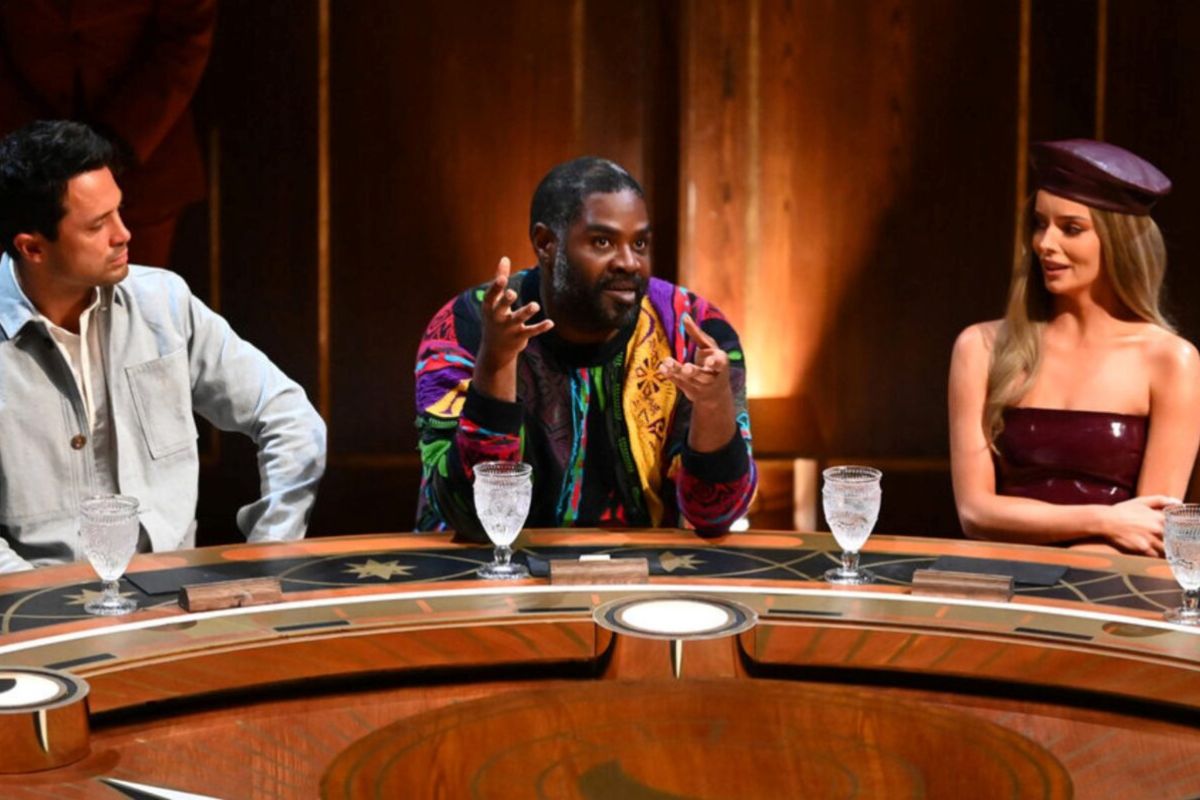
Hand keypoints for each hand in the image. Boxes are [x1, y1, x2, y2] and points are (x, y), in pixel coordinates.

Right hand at [473, 257, 552, 400]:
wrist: (496, 348)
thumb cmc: (495, 317)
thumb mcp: (494, 301)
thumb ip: (499, 279)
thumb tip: (504, 258)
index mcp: (489, 308)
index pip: (490, 297)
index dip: (495, 288)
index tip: (502, 278)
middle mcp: (498, 318)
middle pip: (501, 308)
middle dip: (506, 301)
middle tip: (512, 293)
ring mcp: (509, 329)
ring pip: (518, 320)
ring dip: (526, 312)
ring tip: (535, 305)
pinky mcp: (520, 337)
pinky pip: (531, 331)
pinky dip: (541, 327)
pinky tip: (551, 323)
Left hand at [656, 313, 730, 406]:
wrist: (714, 393)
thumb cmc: (712, 363)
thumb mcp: (709, 348)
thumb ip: (697, 334)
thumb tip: (684, 316)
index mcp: (721, 364)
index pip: (720, 364)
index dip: (715, 363)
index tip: (709, 362)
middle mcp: (712, 377)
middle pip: (702, 375)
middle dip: (694, 372)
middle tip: (687, 368)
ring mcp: (701, 387)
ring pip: (689, 380)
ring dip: (678, 371)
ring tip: (668, 362)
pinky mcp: (690, 391)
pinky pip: (679, 384)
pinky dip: (671, 376)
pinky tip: (663, 368)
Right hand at [1101, 495, 1177, 556]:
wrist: (1106, 521)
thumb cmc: (1123, 510)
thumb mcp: (1141, 501)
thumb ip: (1161, 500)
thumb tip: (1178, 503)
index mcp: (1160, 517)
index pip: (1176, 526)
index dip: (1174, 529)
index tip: (1169, 531)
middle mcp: (1158, 529)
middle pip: (1172, 539)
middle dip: (1168, 540)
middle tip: (1161, 539)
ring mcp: (1151, 540)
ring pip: (1165, 548)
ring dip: (1162, 548)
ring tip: (1155, 546)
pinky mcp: (1143, 549)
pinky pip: (1154, 555)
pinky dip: (1152, 553)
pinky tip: (1147, 549)